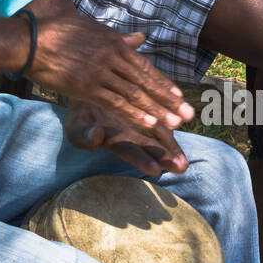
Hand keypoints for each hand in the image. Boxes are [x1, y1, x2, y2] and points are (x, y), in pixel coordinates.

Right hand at [29, 9, 195, 144]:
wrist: (31, 40)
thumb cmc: (58, 33)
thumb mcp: (94, 30)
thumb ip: (119, 37)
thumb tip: (141, 38)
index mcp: (114, 42)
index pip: (144, 66)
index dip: (163, 83)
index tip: (180, 96)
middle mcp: (112, 56)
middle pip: (145, 81)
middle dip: (168, 100)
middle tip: (188, 115)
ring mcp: (100, 71)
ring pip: (135, 94)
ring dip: (157, 110)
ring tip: (176, 124)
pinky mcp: (87, 85)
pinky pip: (116, 102)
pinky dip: (135, 114)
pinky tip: (149, 124)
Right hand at [64, 97, 189, 176]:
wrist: (89, 91)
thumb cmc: (81, 116)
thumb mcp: (77, 127)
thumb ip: (85, 136)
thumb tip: (96, 137)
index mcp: (114, 141)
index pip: (129, 152)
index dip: (142, 160)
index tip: (155, 170)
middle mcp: (131, 134)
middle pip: (150, 146)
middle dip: (165, 157)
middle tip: (181, 167)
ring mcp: (141, 120)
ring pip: (158, 131)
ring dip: (171, 142)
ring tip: (185, 150)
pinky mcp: (146, 104)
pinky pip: (159, 107)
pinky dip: (169, 110)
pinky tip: (182, 112)